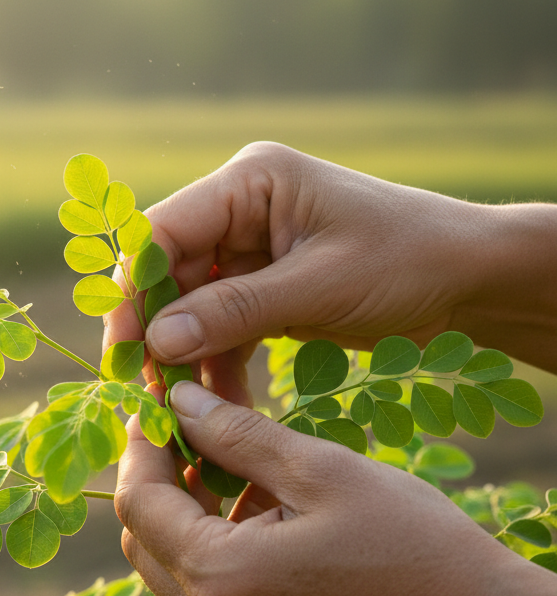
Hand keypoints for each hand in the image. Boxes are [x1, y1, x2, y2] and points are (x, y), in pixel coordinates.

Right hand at [104, 141, 556, 374]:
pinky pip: (221, 328)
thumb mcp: (320, 286)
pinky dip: (217, 365)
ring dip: (185, 358)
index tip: (123, 348)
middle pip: (169, 273)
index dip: (133, 289)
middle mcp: (240, 210)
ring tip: (181, 412)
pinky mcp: (263, 288)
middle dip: (157, 333)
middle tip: (149, 392)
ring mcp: (249, 251)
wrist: (472, 280)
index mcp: (250, 183)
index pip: (163, 230)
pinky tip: (218, 407)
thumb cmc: (408, 260)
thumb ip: (234, 312)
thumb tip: (156, 342)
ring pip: (190, 307)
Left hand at [114, 379, 556, 595]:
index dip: (141, 447)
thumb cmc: (412, 544)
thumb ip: (235, 433)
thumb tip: (180, 400)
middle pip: (145, 542)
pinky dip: (213, 555)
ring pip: (172, 573)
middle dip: (158, 482)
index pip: (140, 503)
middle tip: (189, 433)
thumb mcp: (321, 470)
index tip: (156, 406)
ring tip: (234, 471)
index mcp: (221, 580)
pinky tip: (260, 519)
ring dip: (186, 518)